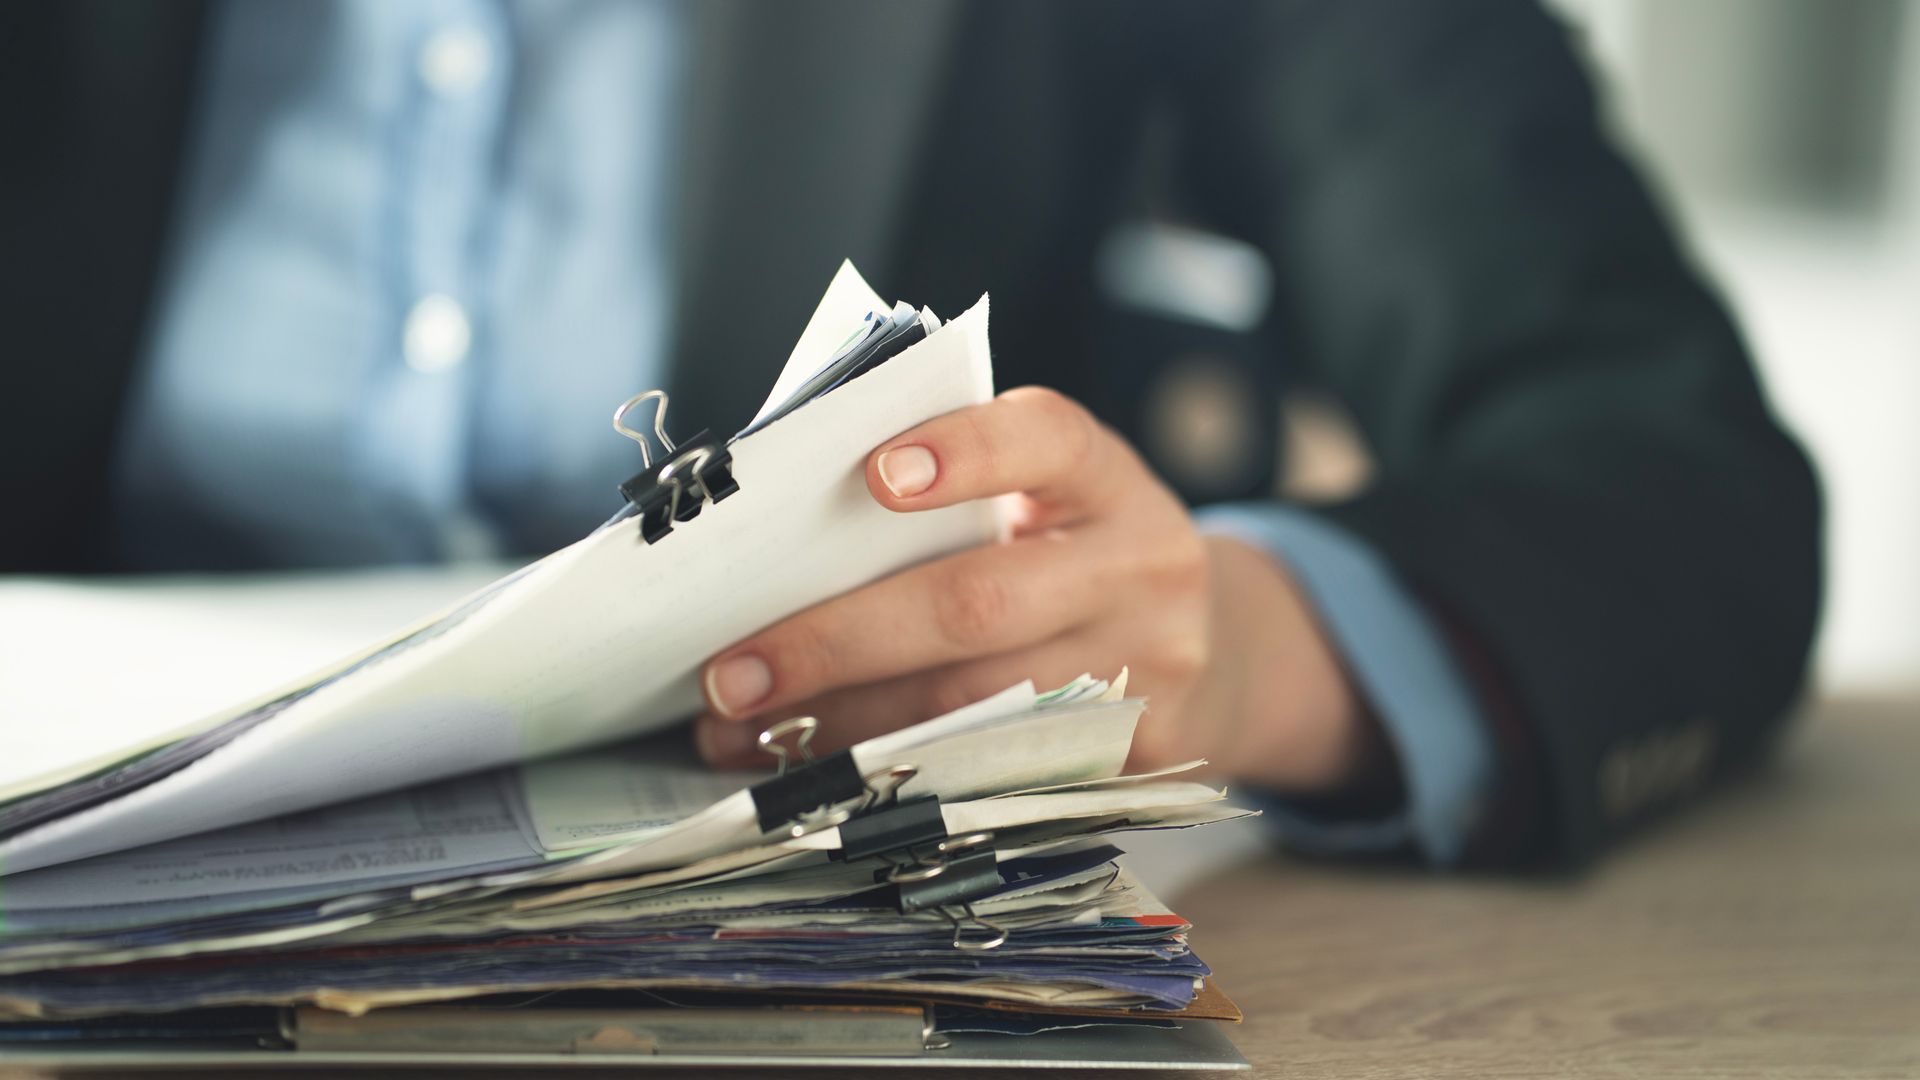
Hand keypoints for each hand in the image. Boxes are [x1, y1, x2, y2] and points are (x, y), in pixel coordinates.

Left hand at [693, 386, 1394, 795]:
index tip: (873, 472)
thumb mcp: (1044, 503)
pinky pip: (992, 770)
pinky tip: (809, 773)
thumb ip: (950, 500)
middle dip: (839, 640)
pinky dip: (888, 774)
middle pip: (980, 603)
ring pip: (973, 707)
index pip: (1048, 441)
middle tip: (732, 671)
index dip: (967, 453)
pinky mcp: (1134, 760)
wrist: (1215, 650)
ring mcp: (1150, 669)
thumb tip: (777, 538)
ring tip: (740, 735)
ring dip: (841, 728)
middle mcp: (1144, 568)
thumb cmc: (1072, 554)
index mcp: (1109, 479)